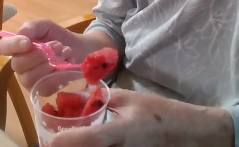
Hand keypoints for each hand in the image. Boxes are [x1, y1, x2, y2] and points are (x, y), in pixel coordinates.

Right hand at [0, 18, 83, 88]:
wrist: (79, 48)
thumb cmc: (58, 36)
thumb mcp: (46, 26)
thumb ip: (32, 26)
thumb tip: (21, 35)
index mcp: (17, 47)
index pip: (3, 47)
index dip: (13, 46)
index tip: (27, 43)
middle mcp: (20, 65)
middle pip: (18, 64)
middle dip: (40, 54)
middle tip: (58, 45)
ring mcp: (29, 80)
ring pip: (31, 77)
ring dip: (51, 63)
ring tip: (65, 52)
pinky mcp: (42, 90)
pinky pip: (45, 86)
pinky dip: (59, 74)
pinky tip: (67, 64)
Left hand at [50, 89, 234, 146]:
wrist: (191, 135)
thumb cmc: (161, 113)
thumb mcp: (131, 99)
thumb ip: (102, 98)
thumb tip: (76, 98)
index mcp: (122, 132)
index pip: (88, 140)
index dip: (64, 141)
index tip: (47, 140)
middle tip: (54, 141)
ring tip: (71, 141)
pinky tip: (90, 145)